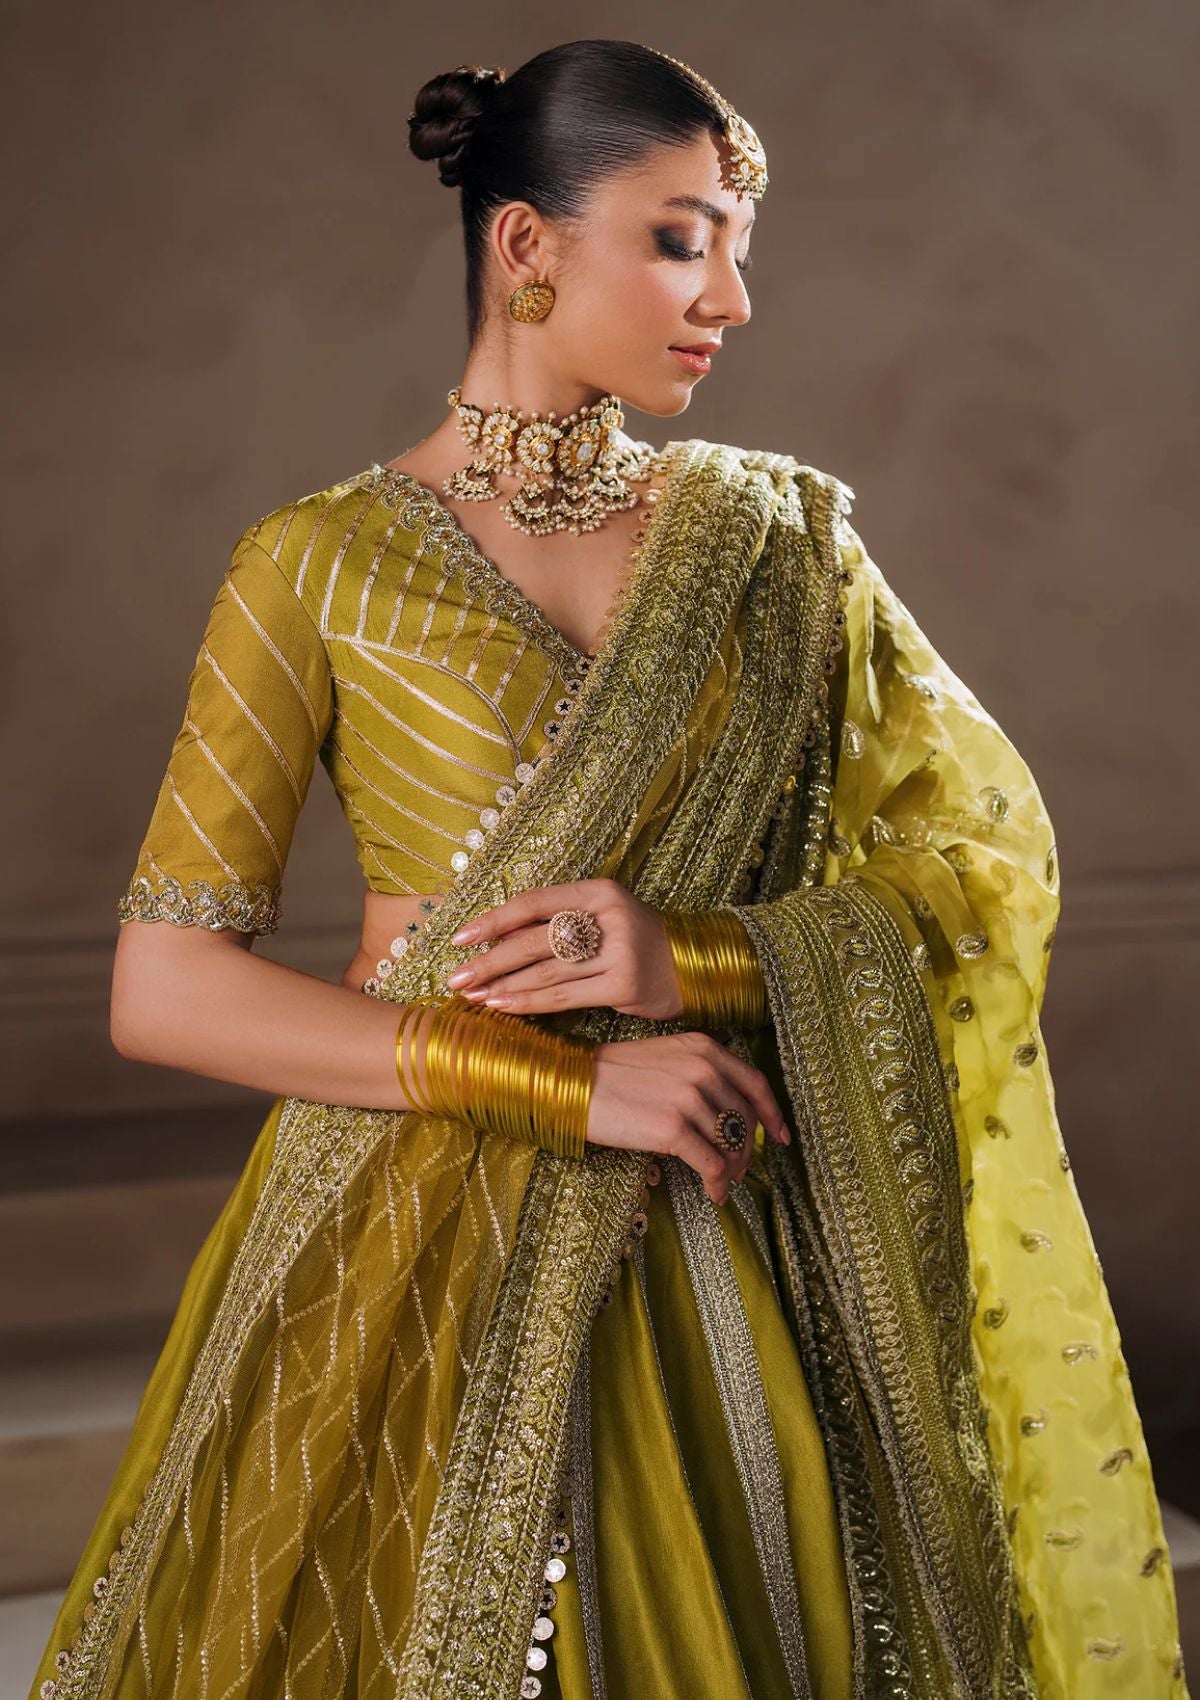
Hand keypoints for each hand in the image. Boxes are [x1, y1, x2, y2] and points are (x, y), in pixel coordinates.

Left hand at [447, 878, 684, 1021]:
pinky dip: (529, 1003)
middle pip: (534, 940)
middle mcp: (609, 917)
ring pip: (545, 972)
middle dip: (489, 961)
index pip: (534, 902)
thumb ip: (558, 920)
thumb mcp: (602, 915)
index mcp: (599, 891)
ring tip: (473, 996)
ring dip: (503, 986)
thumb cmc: (635, 940)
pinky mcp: (623, 986)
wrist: (691, 964)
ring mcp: (618, 953)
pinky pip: (564, 997)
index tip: (460, 938)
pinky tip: (503, 1007)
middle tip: (456, 977)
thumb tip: (495, 936)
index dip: (493, 920)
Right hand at [584, 1031, 791, 1203]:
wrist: (571, 1085)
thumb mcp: (663, 1057)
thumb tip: (725, 1114)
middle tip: (740, 1170)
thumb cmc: (610, 1075)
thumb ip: (698, 1072)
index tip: (781, 1137)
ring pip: (731, 1145)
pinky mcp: (673, 1128)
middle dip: (747, 1150)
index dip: (772, 1114)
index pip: (754, 1083)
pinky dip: (718, 1184)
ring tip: (721, 1184)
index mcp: (703, 1048)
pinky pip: (712, 1164)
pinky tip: (713, 1194)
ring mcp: (689, 1098)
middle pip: (745, 1119)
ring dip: (731, 1171)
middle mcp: (703, 1069)